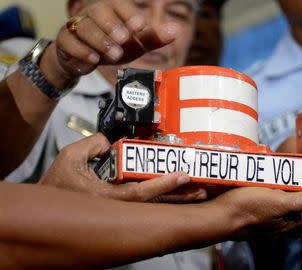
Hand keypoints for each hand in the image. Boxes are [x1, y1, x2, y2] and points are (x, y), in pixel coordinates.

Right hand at [39, 0, 177, 88]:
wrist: (85, 60)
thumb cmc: (114, 47)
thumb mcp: (136, 45)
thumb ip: (154, 38)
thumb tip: (176, 30)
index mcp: (114, 10)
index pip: (121, 4)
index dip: (130, 14)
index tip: (140, 26)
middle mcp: (94, 14)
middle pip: (100, 12)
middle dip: (112, 26)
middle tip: (123, 41)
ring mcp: (77, 26)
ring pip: (84, 27)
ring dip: (100, 41)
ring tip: (113, 55)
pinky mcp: (65, 40)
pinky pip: (69, 41)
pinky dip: (81, 51)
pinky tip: (92, 61)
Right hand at [39, 133, 205, 202]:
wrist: (47, 213)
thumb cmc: (56, 185)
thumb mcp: (70, 157)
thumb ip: (94, 144)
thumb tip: (114, 141)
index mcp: (104, 198)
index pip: (140, 192)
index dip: (163, 183)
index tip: (183, 175)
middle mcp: (116, 209)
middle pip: (155, 205)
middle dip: (179, 197)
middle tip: (201, 189)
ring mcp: (119, 212)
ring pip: (154, 208)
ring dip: (176, 200)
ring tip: (198, 193)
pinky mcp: (120, 211)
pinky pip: (146, 206)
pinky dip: (163, 200)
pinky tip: (179, 195)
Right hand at [208, 187, 301, 238]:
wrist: (219, 217)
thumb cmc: (246, 209)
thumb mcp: (277, 201)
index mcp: (292, 221)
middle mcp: (285, 224)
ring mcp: (273, 222)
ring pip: (299, 218)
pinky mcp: (262, 216)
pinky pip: (285, 213)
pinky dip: (295, 209)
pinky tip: (289, 205)